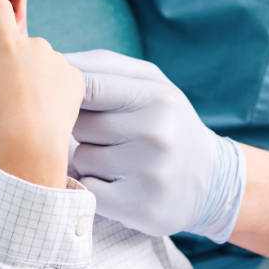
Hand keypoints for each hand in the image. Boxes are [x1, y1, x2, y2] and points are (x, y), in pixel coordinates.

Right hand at [0, 0, 83, 187]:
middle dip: (14, 57)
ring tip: (26, 99)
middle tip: (7, 86)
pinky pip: (62, 75)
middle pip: (21, 42)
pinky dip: (54, 85)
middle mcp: (36, 45)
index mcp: (8, 45)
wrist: (33, 143)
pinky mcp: (75, 76)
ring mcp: (58, 59)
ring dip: (35, 71)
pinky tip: (45, 104)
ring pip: (43, 59)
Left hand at [67, 50, 244, 239]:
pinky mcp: (140, 208)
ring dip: (89, 159)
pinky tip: (117, 183)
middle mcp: (156, 132)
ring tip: (118, 159)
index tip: (67, 98)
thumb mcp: (150, 83)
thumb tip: (56, 60)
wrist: (212, 180)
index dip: (70, 92)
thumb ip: (104, 66)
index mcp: (157, 96)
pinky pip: (88, 190)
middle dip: (84, 128)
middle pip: (80, 124)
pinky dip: (93, 186)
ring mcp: (150, 172)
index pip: (89, 86)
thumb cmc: (169, 121)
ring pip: (81, 158)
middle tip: (110, 134)